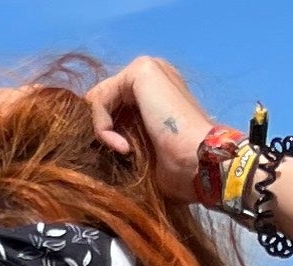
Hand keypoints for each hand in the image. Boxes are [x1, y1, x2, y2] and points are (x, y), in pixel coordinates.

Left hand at [83, 57, 218, 202]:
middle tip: (119, 156)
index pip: (113, 106)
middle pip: (103, 99)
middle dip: (101, 131)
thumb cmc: (179, 169)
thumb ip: (122, 139)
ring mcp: (147, 68)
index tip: (122, 158)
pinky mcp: (140, 70)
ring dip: (103, 133)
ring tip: (125, 153)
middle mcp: (153, 75)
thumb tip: (92, 145)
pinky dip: (102, 127)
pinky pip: (100, 98)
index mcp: (157, 92)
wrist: (199, 164)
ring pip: (100, 99)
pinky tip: (122, 146)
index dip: (106, 134)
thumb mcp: (142, 153)